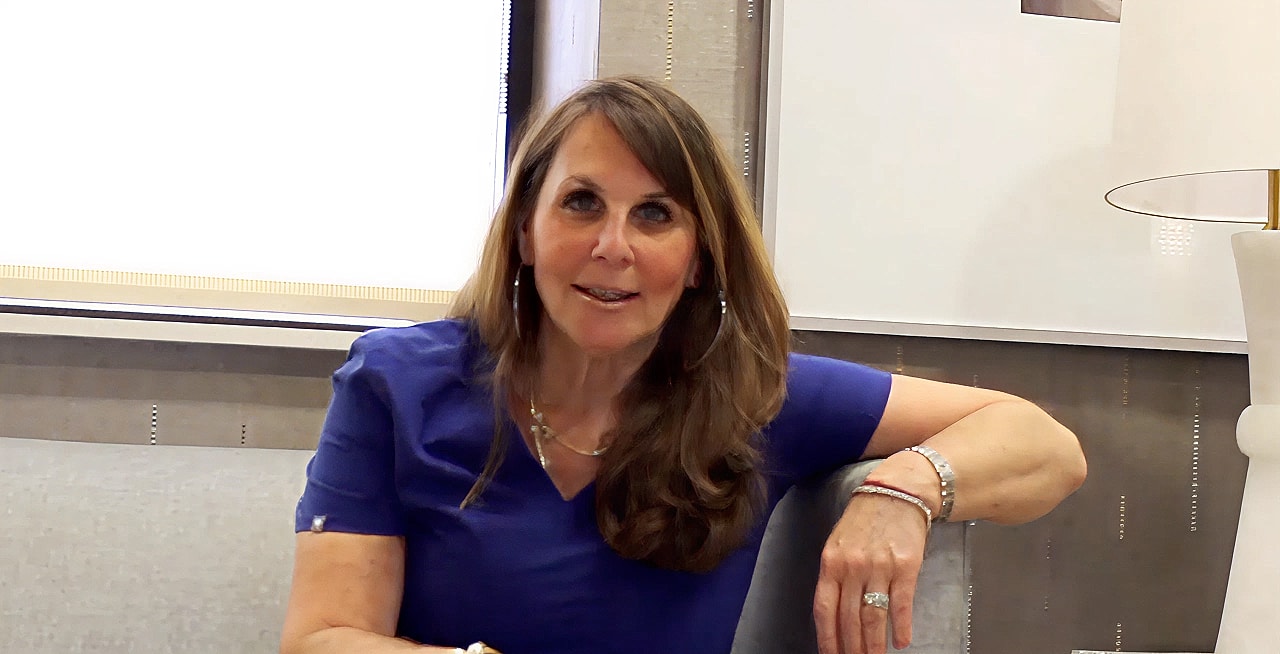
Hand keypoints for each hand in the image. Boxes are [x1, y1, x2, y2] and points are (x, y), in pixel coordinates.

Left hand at [813, 492, 928, 653]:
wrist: (897, 490)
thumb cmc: (866, 519)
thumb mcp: (839, 542)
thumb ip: (835, 575)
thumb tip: (834, 613)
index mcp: (831, 562)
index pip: (825, 609)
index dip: (827, 638)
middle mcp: (852, 567)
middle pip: (849, 619)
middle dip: (852, 648)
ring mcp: (879, 567)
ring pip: (873, 616)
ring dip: (874, 645)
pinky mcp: (905, 566)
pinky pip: (901, 604)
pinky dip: (902, 627)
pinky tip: (902, 641)